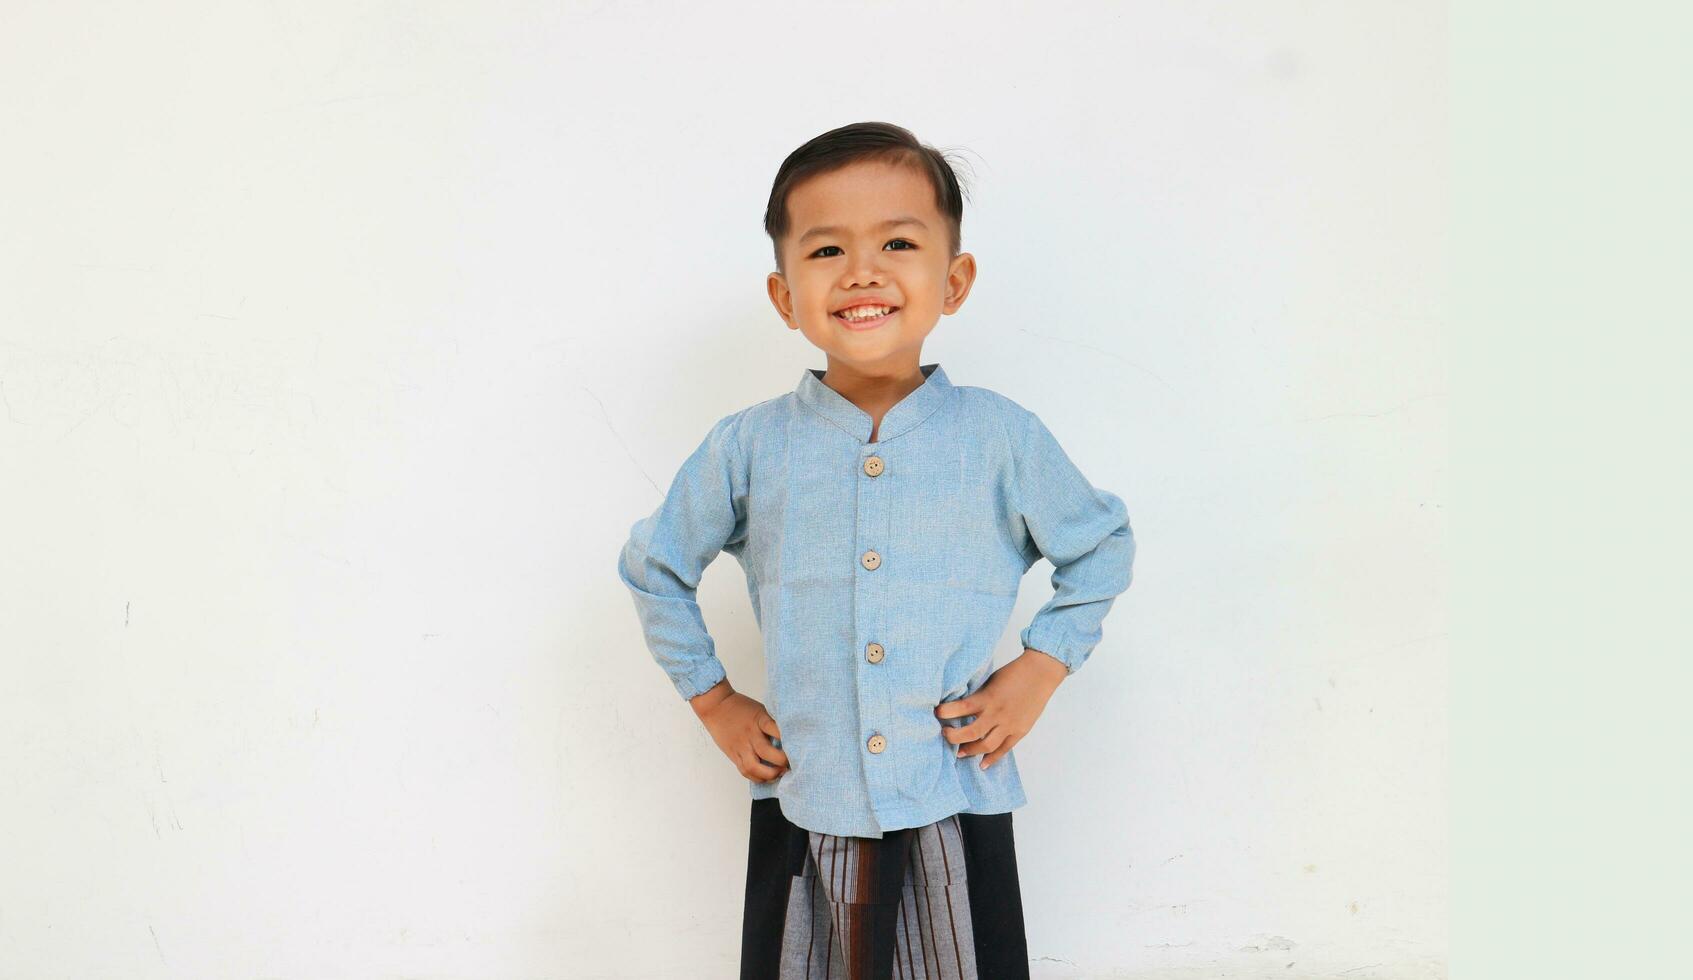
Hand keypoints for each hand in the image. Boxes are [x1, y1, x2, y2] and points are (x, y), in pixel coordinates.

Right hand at [691, 680, 788, 782]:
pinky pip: (745, 771)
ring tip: (780, 773)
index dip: (788, 741)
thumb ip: (772, 724)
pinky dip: (757, 777)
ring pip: (754, 767)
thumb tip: (790, 738)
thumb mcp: (761, 710)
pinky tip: (766, 777)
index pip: (776, 730)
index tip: (799, 747)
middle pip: (767, 753)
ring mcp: (741, 746)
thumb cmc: (741, 707)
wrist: (716, 706)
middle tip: (792, 764)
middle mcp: (750, 734)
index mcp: (759, 720)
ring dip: (769, 774)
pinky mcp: (733, 755)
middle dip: (782, 762)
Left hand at [934, 648, 1066, 769]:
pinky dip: (992, 758)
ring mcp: (1009, 724)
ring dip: (970, 750)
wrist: (1040, 673)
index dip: (946, 712)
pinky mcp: (1020, 731)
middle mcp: (996, 713)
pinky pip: (1004, 749)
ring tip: (959, 751)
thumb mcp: (990, 682)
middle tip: (945, 734)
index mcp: (987, 698)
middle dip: (954, 737)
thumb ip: (978, 696)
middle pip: (970, 733)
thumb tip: (959, 707)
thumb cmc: (1014, 673)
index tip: (936, 713)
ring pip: (986, 745)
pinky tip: (982, 764)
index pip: (961, 708)